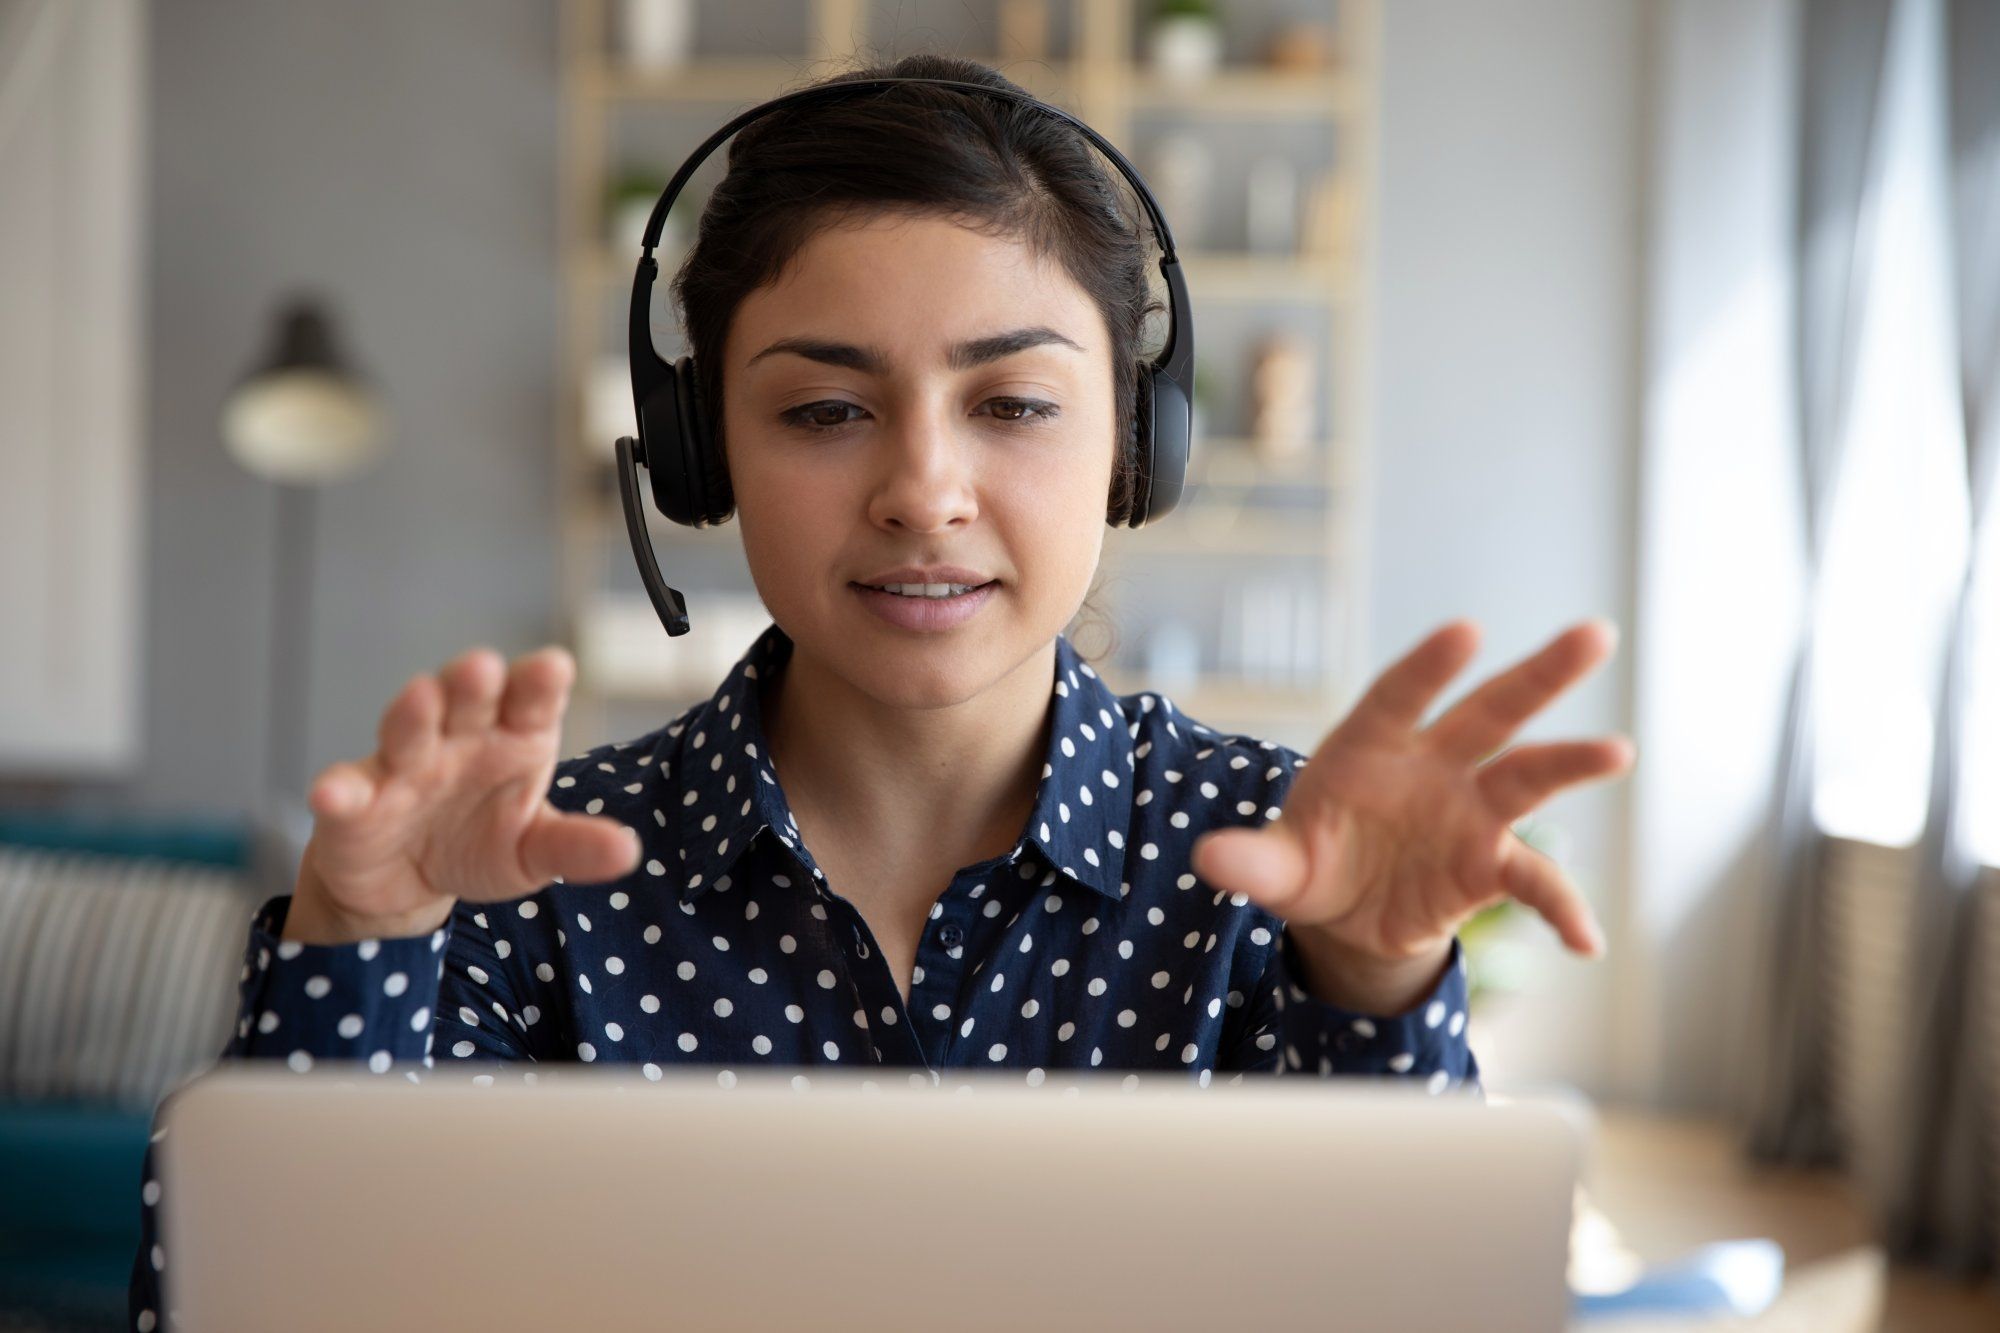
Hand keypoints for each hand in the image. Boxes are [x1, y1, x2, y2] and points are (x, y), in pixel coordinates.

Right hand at [294, 645, 642, 934]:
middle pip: (468, 698)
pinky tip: (333, 794)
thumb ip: (576, 848)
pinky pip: (346, 791)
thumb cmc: (482, 844)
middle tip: (483, 667)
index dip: (540, 682)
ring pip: (407, 728)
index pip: (532, 700)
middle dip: (473, 680)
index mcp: (515, 737)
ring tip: (419, 697)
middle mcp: (460, 737)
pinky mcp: (355, 802)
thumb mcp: (536, 852)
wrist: (409, 883)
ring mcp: (404, 764)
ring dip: (412, 712)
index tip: (553, 668)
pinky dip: (338, 791)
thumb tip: (629, 852)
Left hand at [1190, 618, 1632, 993]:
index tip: (1466, 631)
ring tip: (1618, 751)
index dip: (1430, 666)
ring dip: (1571, 762)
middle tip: (1595, 635)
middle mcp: (1432, 766)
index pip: (1401, 696)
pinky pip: (1533, 882)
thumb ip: (1251, 862)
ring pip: (1527, 778)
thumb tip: (1209, 861)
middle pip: (1490, 712)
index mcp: (1370, 746)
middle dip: (1539, 675)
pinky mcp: (1488, 865)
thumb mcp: (1274, 868)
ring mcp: (1468, 812)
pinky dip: (1561, 908)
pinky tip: (1587, 942)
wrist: (1344, 912)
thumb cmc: (1308, 861)